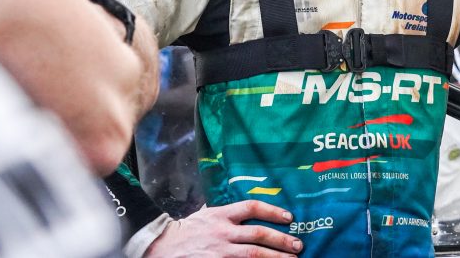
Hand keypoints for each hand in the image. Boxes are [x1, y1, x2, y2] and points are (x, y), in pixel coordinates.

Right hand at [146, 200, 301, 256]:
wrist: (161, 247)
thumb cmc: (186, 231)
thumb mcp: (206, 215)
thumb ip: (226, 214)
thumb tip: (248, 212)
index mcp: (221, 215)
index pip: (252, 208)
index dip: (273, 211)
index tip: (289, 217)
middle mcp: (223, 232)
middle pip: (259, 234)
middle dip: (282, 240)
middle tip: (298, 245)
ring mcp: (220, 251)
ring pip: (254, 254)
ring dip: (276, 257)